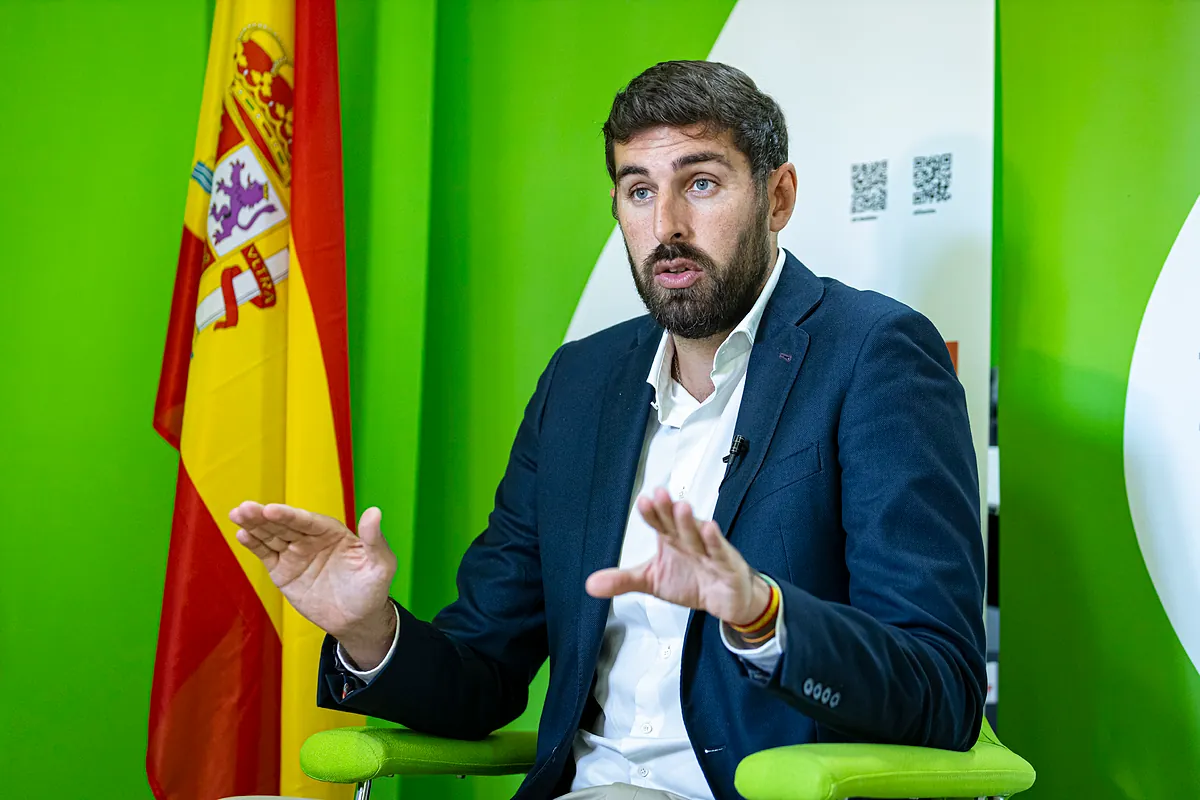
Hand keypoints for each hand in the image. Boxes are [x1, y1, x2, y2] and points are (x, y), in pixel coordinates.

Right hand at [229, 502, 397, 668]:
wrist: (357, 619)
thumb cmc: (372, 588)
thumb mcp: (381, 564)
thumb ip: (375, 539)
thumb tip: (375, 512)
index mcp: (332, 532)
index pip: (307, 521)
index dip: (289, 515)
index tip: (271, 509)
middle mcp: (311, 538)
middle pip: (284, 524)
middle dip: (264, 516)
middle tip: (245, 508)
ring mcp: (295, 553)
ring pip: (272, 535)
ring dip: (254, 525)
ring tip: (237, 514)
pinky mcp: (283, 570)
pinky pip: (267, 554)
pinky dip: (254, 545)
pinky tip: (242, 534)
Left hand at [584, 488, 770, 627]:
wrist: (725, 600)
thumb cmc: (691, 581)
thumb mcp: (652, 581)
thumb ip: (622, 580)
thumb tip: (590, 585)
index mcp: (670, 539)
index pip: (659, 522)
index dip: (652, 513)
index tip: (642, 502)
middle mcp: (689, 540)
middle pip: (677, 522)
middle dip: (668, 509)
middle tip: (660, 495)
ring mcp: (709, 551)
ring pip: (697, 534)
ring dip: (689, 521)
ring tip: (681, 507)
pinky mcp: (727, 565)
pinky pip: (720, 552)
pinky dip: (715, 542)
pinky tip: (709, 529)